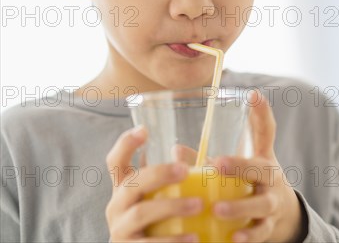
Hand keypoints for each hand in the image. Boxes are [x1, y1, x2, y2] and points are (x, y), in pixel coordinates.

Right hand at [104, 126, 202, 242]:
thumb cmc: (164, 221)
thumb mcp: (167, 195)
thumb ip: (177, 175)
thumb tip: (181, 150)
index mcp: (125, 189)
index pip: (116, 162)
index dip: (125, 144)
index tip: (144, 129)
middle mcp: (117, 206)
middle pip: (132, 183)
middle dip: (159, 174)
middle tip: (185, 171)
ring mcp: (120, 230)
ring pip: (141, 212)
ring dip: (172, 206)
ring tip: (199, 205)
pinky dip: (173, 241)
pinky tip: (194, 238)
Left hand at [211, 90, 306, 242]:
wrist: (282, 213)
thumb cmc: (253, 181)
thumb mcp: (241, 164)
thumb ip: (208, 157)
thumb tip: (174, 148)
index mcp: (262, 159)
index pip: (263, 133)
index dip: (260, 115)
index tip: (246, 106)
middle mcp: (270, 179)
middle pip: (260, 171)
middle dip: (240, 167)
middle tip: (217, 165)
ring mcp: (271, 204)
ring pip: (260, 206)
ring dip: (239, 208)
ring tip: (217, 211)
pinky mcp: (268, 228)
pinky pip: (260, 234)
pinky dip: (248, 237)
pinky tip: (233, 240)